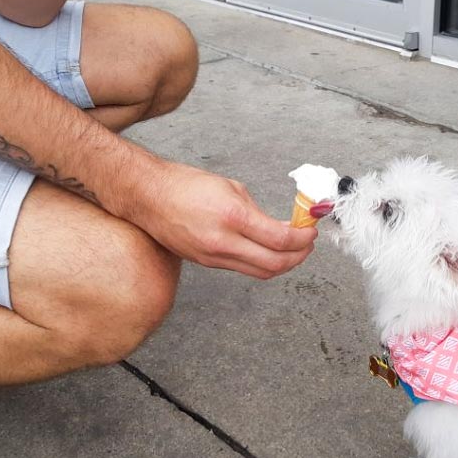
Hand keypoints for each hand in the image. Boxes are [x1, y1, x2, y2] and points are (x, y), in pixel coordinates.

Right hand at [134, 162, 317, 278]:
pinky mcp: (207, 263)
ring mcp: (214, 256)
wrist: (147, 197)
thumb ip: (258, 211)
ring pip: (261, 272)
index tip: (310, 231)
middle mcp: (224, 242)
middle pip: (276, 264)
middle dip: (300, 256)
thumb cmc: (185, 185)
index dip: (303, 239)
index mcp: (233, 216)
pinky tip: (268, 251)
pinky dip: (262, 262)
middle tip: (308, 244)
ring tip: (293, 250)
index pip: (281, 239)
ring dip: (283, 264)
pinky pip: (244, 269)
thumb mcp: (231, 188)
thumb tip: (282, 226)